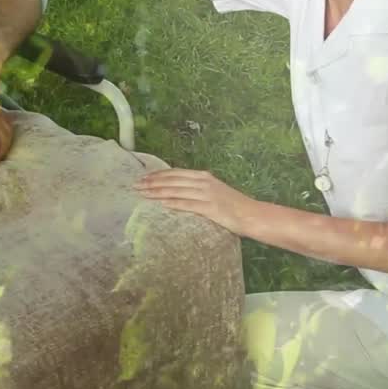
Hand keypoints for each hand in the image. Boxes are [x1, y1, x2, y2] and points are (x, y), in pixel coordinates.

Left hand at [134, 169, 257, 234]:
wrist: (252, 215)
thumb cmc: (233, 206)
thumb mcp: (214, 192)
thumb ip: (198, 190)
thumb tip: (180, 192)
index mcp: (203, 176)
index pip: (176, 173)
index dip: (158, 175)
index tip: (143, 177)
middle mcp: (203, 182)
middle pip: (172, 180)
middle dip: (152, 182)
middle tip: (135, 185)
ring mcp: (206, 194)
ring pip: (176, 190)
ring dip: (157, 192)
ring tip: (142, 194)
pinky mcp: (209, 207)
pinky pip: (187, 204)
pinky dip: (172, 202)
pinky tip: (160, 203)